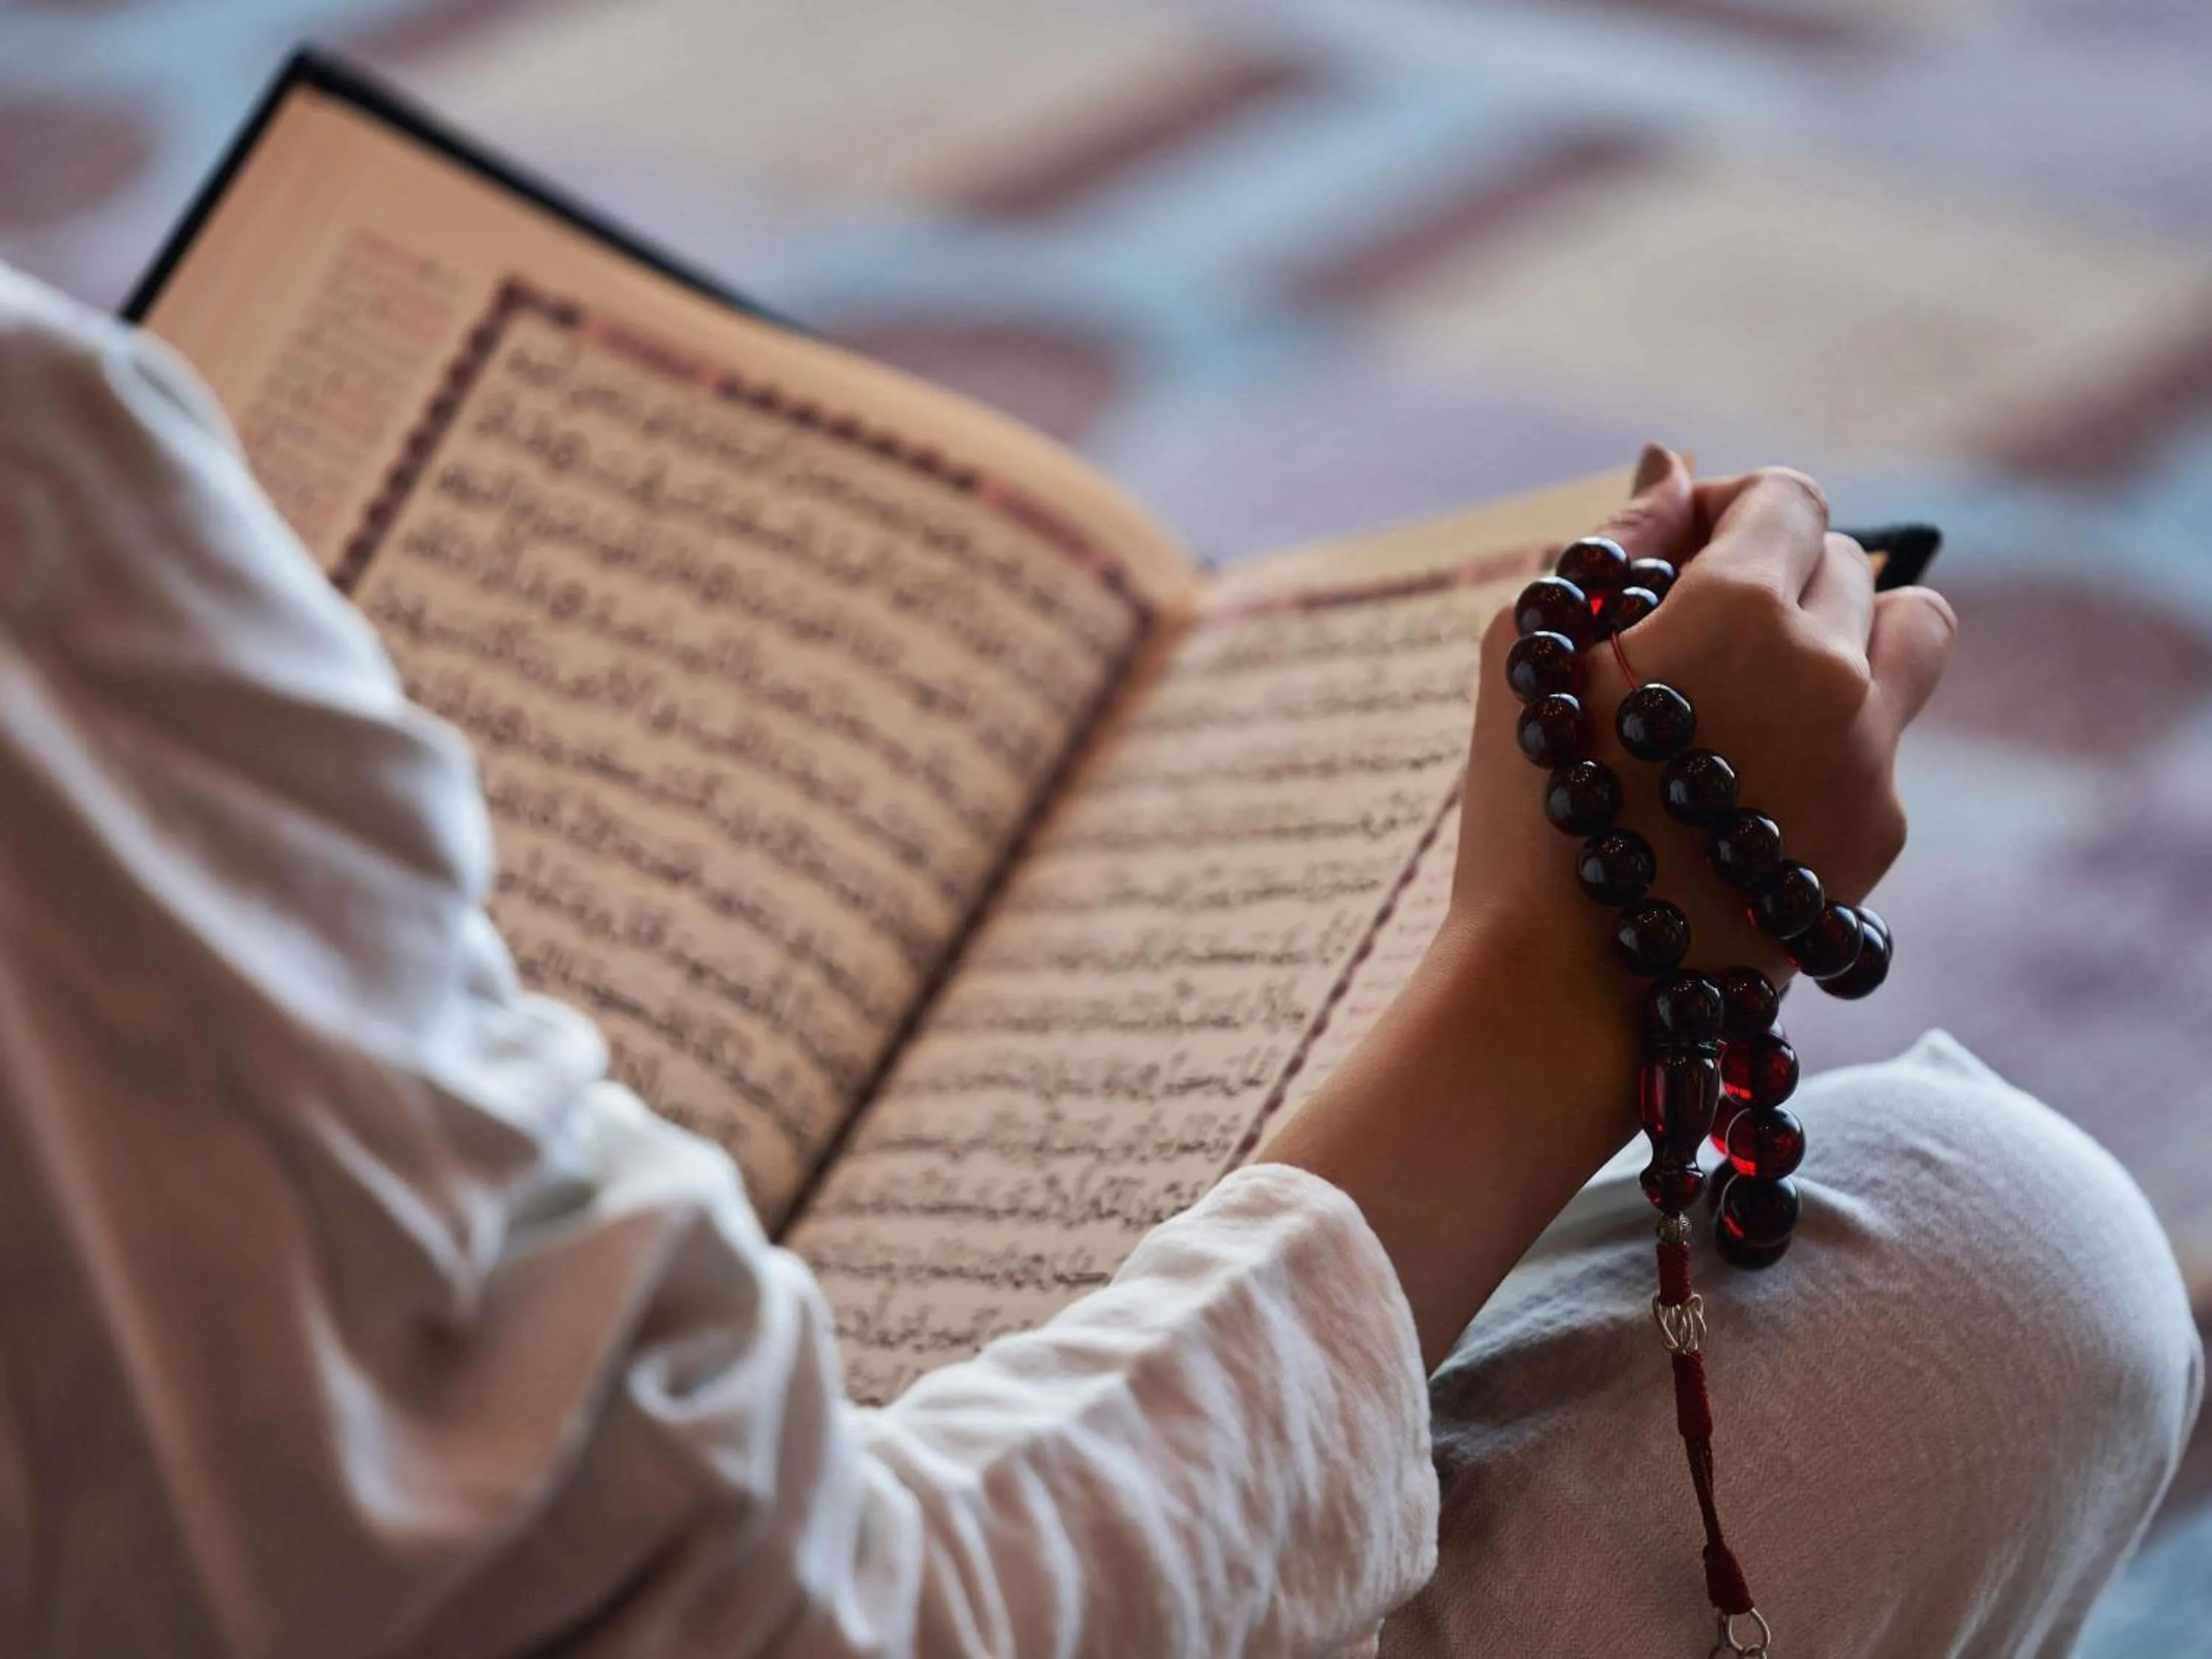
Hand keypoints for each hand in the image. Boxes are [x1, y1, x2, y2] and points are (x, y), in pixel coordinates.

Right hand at [1451, 449, 1957, 1018]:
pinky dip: (1830, 742)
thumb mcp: (1533, 649)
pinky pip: (1883, 742)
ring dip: (1852, 634)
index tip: (1675, 559)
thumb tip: (1675, 467)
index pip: (1788, 496)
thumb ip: (1612, 541)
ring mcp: (1869, 759)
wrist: (1563, 987)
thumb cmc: (1526, 809)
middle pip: (1846, 561)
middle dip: (1774, 578)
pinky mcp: (1877, 837)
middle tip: (1692, 644)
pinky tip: (1745, 792)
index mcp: (1743, 607)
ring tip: (1769, 689)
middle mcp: (1832, 672)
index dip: (1726, 513)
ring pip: (1911, 635)